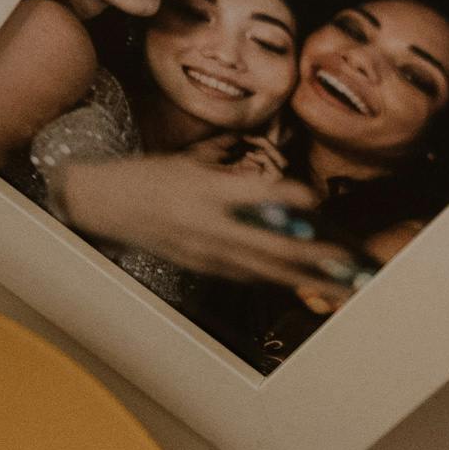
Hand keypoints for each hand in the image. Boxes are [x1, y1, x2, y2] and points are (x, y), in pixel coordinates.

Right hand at [53, 157, 356, 288]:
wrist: (102, 203)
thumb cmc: (147, 177)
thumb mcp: (190, 165)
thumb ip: (232, 180)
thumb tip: (280, 194)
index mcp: (202, 191)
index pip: (250, 193)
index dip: (285, 196)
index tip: (313, 198)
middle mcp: (204, 224)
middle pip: (266, 244)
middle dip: (310, 256)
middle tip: (346, 262)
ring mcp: (200, 250)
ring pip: (259, 268)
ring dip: (300, 277)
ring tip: (335, 284)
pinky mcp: (196, 264)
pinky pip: (240, 274)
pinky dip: (270, 277)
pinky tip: (293, 281)